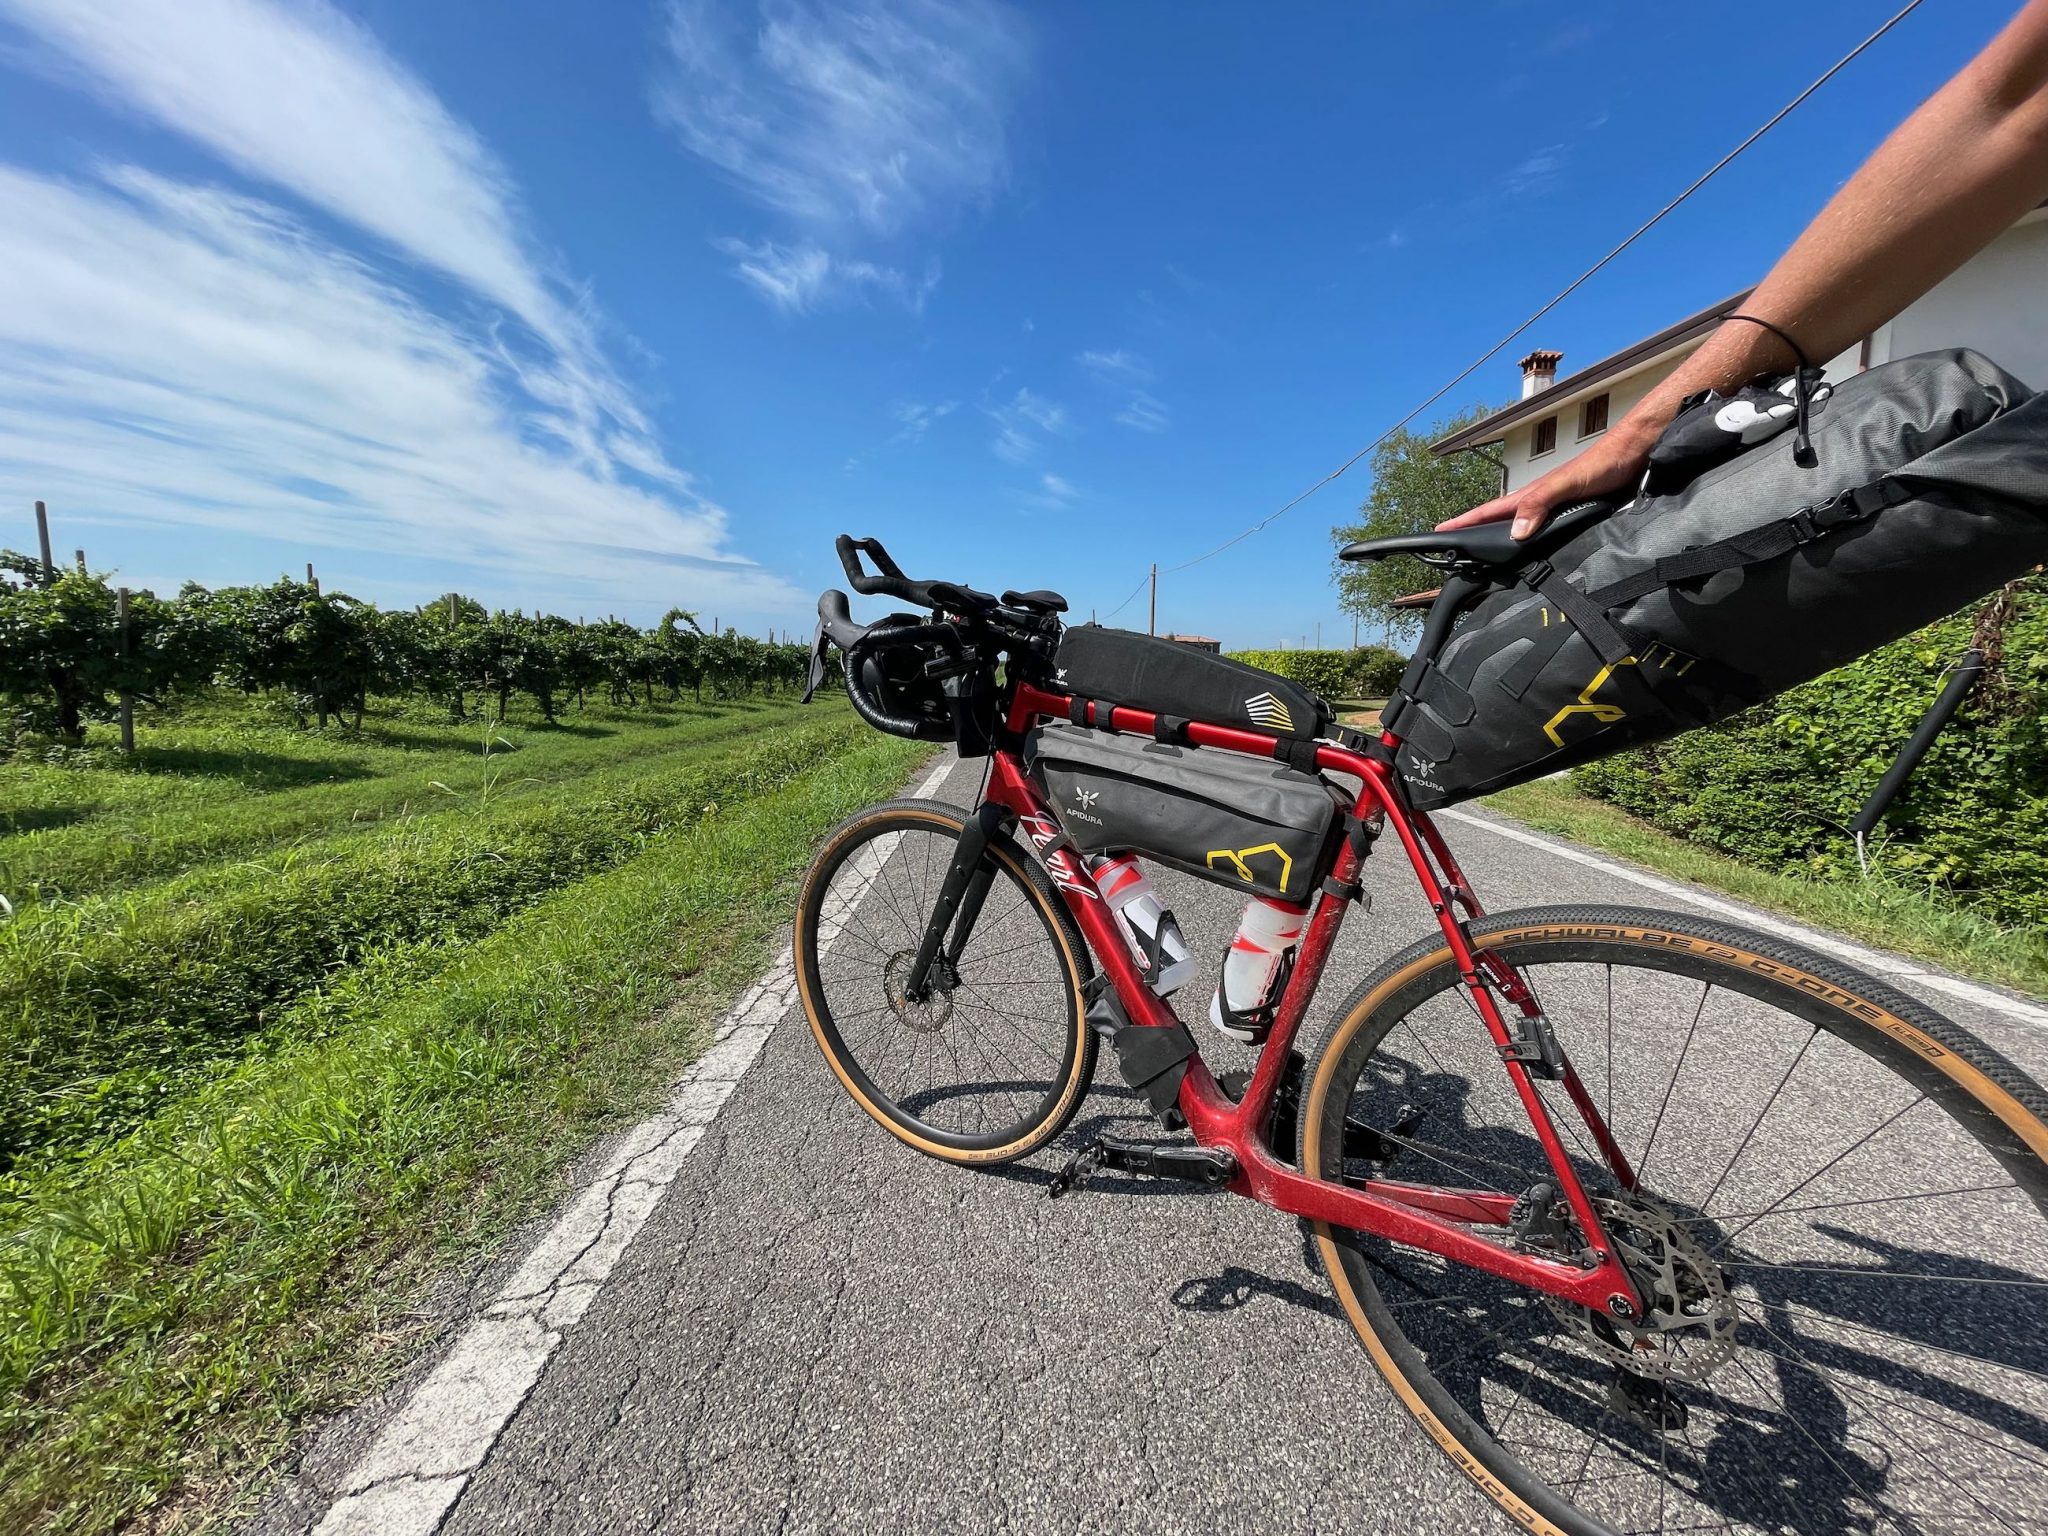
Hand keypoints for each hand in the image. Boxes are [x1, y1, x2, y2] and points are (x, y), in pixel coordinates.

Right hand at [1437, 422, 1655, 538]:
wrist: (1634, 451)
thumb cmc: (1603, 462)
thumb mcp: (1569, 484)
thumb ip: (1541, 503)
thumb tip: (1515, 532)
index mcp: (1531, 494)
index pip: (1489, 511)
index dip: (1464, 521)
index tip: (1440, 530)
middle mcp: (1538, 501)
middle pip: (1499, 520)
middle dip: (1474, 532)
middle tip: (1456, 550)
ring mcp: (1553, 506)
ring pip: (1519, 525)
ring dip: (1500, 538)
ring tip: (1485, 553)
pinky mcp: (1570, 511)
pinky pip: (1540, 528)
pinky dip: (1527, 539)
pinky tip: (1530, 548)